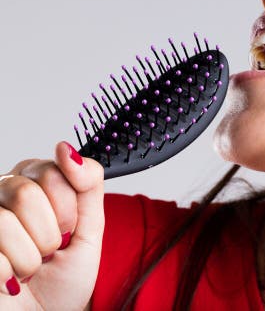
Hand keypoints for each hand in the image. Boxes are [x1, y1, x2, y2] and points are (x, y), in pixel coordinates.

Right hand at [0, 141, 104, 309]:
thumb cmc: (65, 277)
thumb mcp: (91, 229)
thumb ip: (88, 185)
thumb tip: (67, 149)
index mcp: (32, 181)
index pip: (52, 171)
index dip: (68, 208)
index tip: (69, 229)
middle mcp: (0, 194)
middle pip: (25, 194)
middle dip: (49, 233)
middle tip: (49, 250)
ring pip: (3, 224)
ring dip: (29, 258)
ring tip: (30, 267)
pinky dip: (8, 275)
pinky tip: (9, 279)